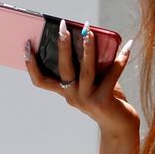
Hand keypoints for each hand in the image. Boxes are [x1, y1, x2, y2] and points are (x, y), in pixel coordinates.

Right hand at [24, 20, 139, 140]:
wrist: (120, 126)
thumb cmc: (106, 98)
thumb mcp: (94, 81)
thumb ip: (90, 64)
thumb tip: (91, 37)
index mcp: (65, 91)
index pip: (41, 80)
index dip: (31, 65)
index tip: (27, 44)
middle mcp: (72, 96)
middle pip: (64, 69)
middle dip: (62, 46)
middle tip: (63, 26)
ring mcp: (87, 100)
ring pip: (86, 70)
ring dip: (88, 49)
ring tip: (89, 32)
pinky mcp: (104, 101)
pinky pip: (112, 75)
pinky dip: (121, 59)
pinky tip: (127, 45)